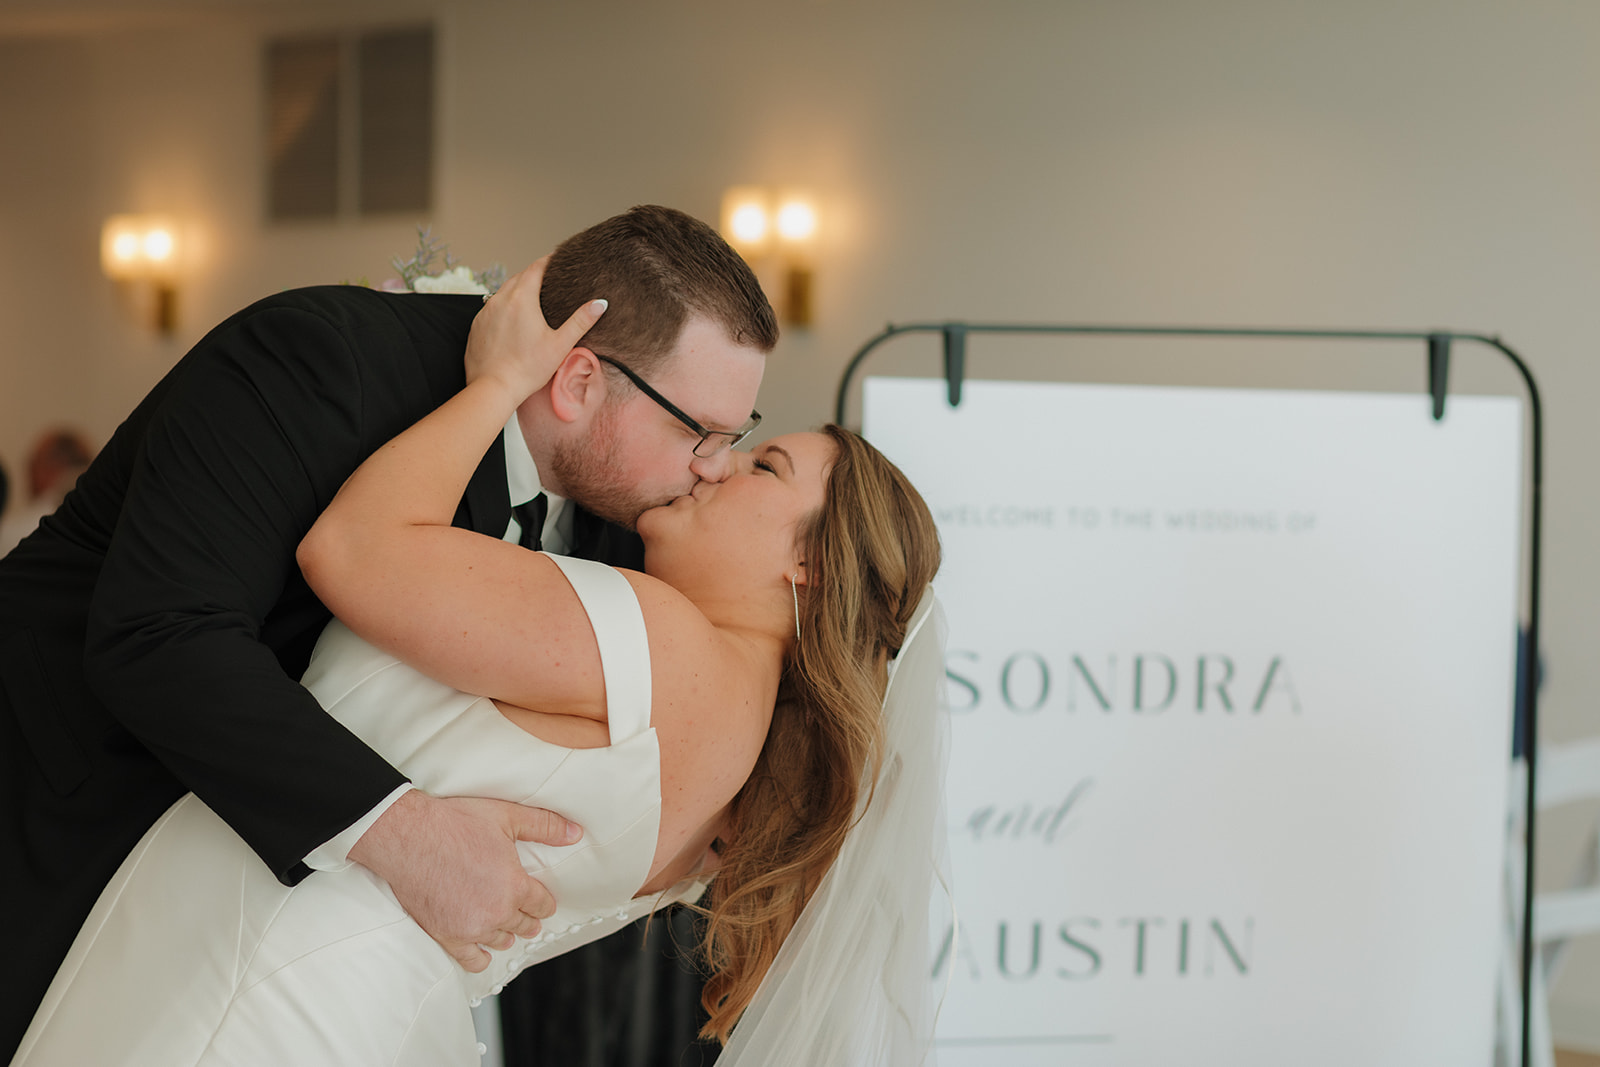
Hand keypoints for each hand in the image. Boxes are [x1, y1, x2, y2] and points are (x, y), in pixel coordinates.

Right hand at [348, 788, 582, 971]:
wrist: (407, 836)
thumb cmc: (454, 823)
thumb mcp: (506, 816)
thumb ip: (544, 826)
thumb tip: (575, 833)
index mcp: (514, 886)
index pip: (542, 905)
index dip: (544, 901)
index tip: (541, 900)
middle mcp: (496, 912)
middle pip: (524, 926)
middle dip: (527, 917)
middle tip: (525, 912)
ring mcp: (470, 928)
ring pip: (501, 941)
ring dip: (505, 933)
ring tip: (502, 923)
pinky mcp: (446, 937)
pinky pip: (473, 960)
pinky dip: (480, 955)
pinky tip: (481, 946)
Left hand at [464, 255, 606, 399]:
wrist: (493, 388)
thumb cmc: (528, 369)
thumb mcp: (560, 344)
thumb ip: (580, 321)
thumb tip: (600, 304)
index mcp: (522, 299)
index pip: (536, 268)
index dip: (548, 261)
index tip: (557, 259)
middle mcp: (500, 299)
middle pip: (519, 277)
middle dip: (533, 274)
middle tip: (548, 277)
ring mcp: (485, 312)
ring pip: (503, 291)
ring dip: (517, 289)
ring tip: (531, 296)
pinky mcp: (476, 326)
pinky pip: (491, 307)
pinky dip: (503, 306)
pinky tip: (512, 319)